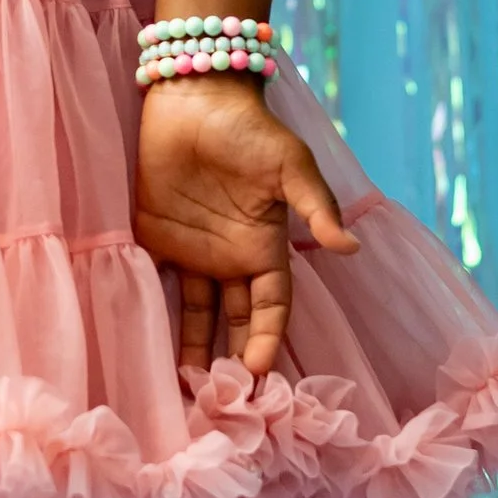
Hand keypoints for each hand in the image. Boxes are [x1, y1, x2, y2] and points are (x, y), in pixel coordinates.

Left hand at [133, 77, 358, 374]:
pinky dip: (155, 315)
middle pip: (235, 322)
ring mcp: (194, 251)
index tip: (259, 376)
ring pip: (197, 315)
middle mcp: (231, 258)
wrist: (194, 96)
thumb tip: (350, 247)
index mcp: (266, 247)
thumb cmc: (250, 129)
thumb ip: (316, 208)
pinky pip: (158, 285)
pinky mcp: (157, 237)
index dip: (267, 342)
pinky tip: (146, 348)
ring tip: (185, 391)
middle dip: (232, 360)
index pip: (271, 309)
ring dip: (193, 350)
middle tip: (222, 401)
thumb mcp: (291, 166)